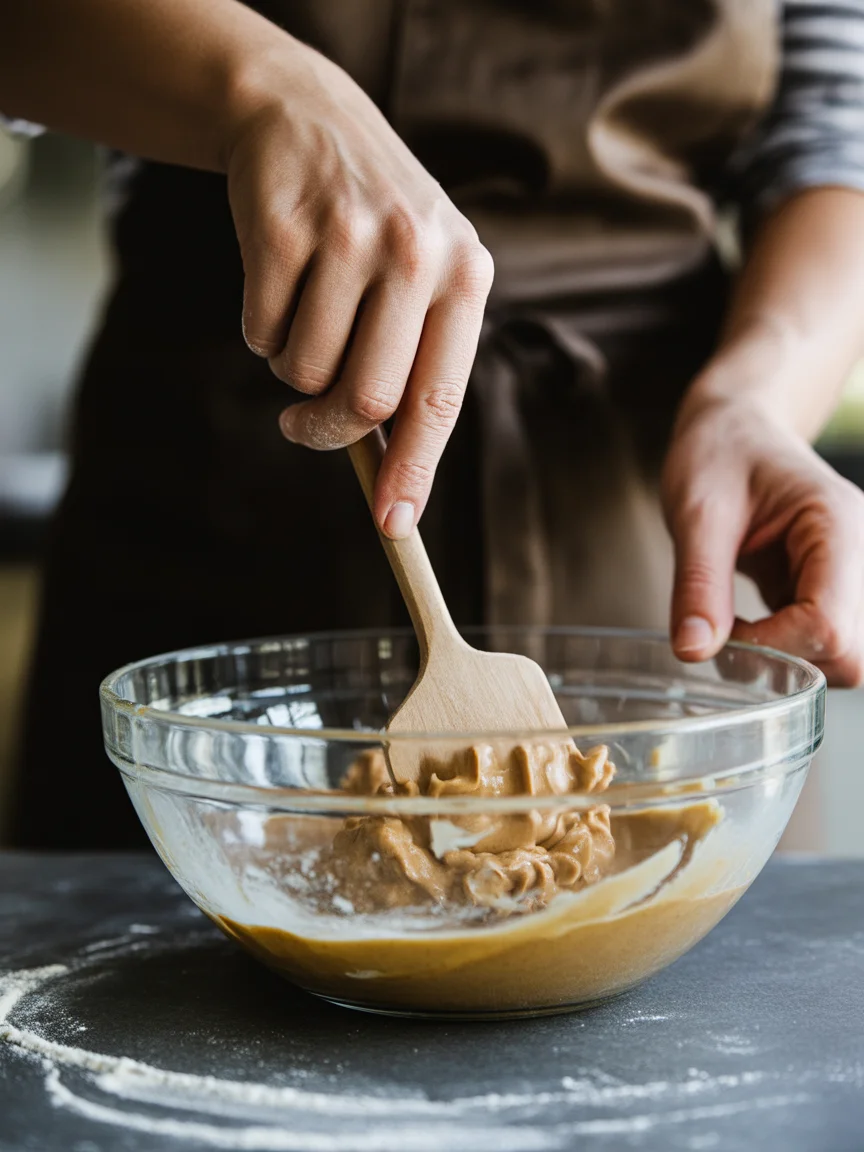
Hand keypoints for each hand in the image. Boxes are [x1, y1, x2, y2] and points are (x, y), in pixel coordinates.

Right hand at [225, 43, 492, 537]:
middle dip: (326, 430)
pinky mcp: (281, 227)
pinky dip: (259, 330)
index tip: (393, 524)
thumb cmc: (371, 230)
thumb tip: (390, 482)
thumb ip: (414, 366)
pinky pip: (259, 333)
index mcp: (466, 277)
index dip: (414, 470)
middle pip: (367, 398)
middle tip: (301, 426)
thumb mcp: (419, 279)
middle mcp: (417, 253)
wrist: (305, 116)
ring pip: (303, 371)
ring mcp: (348, 236)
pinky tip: (278, 281)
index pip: (440, 398)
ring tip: (303, 315)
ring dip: (290, 369)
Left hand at [662, 395, 863, 685]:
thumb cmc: (720, 455)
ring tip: (738, 623)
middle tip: (729, 631)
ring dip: (788, 659)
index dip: (772, 646)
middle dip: (787, 660)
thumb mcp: (697, 513)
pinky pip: (825, 647)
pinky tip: (750, 623)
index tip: (721, 628)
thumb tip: (693, 650)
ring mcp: (853, 578)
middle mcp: (861, 557)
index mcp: (839, 527)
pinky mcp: (834, 593)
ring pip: (844, 660)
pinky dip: (786, 651)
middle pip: (851, 655)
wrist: (735, 431)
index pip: (829, 626)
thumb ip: (697, 584)